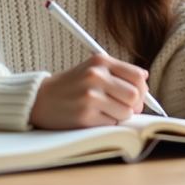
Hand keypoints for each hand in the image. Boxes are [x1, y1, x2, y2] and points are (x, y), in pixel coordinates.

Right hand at [29, 54, 147, 129]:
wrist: (40, 99)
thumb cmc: (70, 85)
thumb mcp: (92, 69)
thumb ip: (118, 72)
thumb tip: (145, 80)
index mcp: (100, 61)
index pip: (138, 76)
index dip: (142, 89)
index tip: (136, 95)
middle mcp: (96, 76)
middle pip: (134, 95)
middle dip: (133, 105)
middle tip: (123, 107)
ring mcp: (90, 96)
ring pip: (126, 112)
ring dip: (120, 115)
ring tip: (105, 111)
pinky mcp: (85, 115)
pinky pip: (112, 123)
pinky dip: (107, 123)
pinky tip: (94, 117)